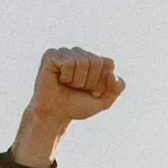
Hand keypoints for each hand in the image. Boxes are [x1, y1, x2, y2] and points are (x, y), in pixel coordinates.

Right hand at [12, 48, 125, 165]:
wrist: (55, 114)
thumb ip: (116, 88)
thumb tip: (111, 74)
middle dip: (90, 81)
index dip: (102, 82)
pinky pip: (68, 62)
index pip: (109, 63)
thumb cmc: (77, 106)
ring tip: (68, 85)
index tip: (92, 91)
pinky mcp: (51, 55)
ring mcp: (65, 52)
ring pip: (83, 61)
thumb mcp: (104, 101)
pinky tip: (60, 79)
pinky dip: (67, 76)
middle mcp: (80, 53)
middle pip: (96, 61)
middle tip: (78, 89)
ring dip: (77, 80)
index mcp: (94, 60)